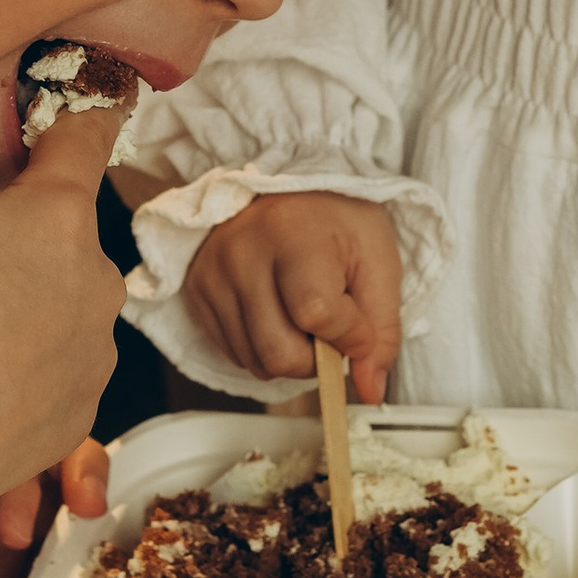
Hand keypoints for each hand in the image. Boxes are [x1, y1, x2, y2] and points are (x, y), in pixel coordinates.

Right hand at [0, 11, 125, 509]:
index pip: (86, 131)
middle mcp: (96, 275)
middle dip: (28, 220)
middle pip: (67, 222)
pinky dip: (27, 360)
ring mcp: (94, 347)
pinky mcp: (81, 409)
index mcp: (59, 213)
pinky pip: (59, 365)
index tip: (88, 85)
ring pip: (65, 296)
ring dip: (28, 294)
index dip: (80, 102)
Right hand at [183, 192, 400, 399]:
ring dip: (290, 355)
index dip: (349, 336)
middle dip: (317, 358)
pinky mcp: (196, 291)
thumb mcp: (378, 261)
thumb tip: (371, 391)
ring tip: (302, 315)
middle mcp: (241, 254)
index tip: (361, 326)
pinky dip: (263, 348)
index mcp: (292, 235)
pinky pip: (234, 353)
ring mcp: (212, 274)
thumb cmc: (337, 220)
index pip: (317, 314)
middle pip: (280, 353)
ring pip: (256, 361)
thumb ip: (381, 329)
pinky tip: (277, 314)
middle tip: (331, 328)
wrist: (287, 186)